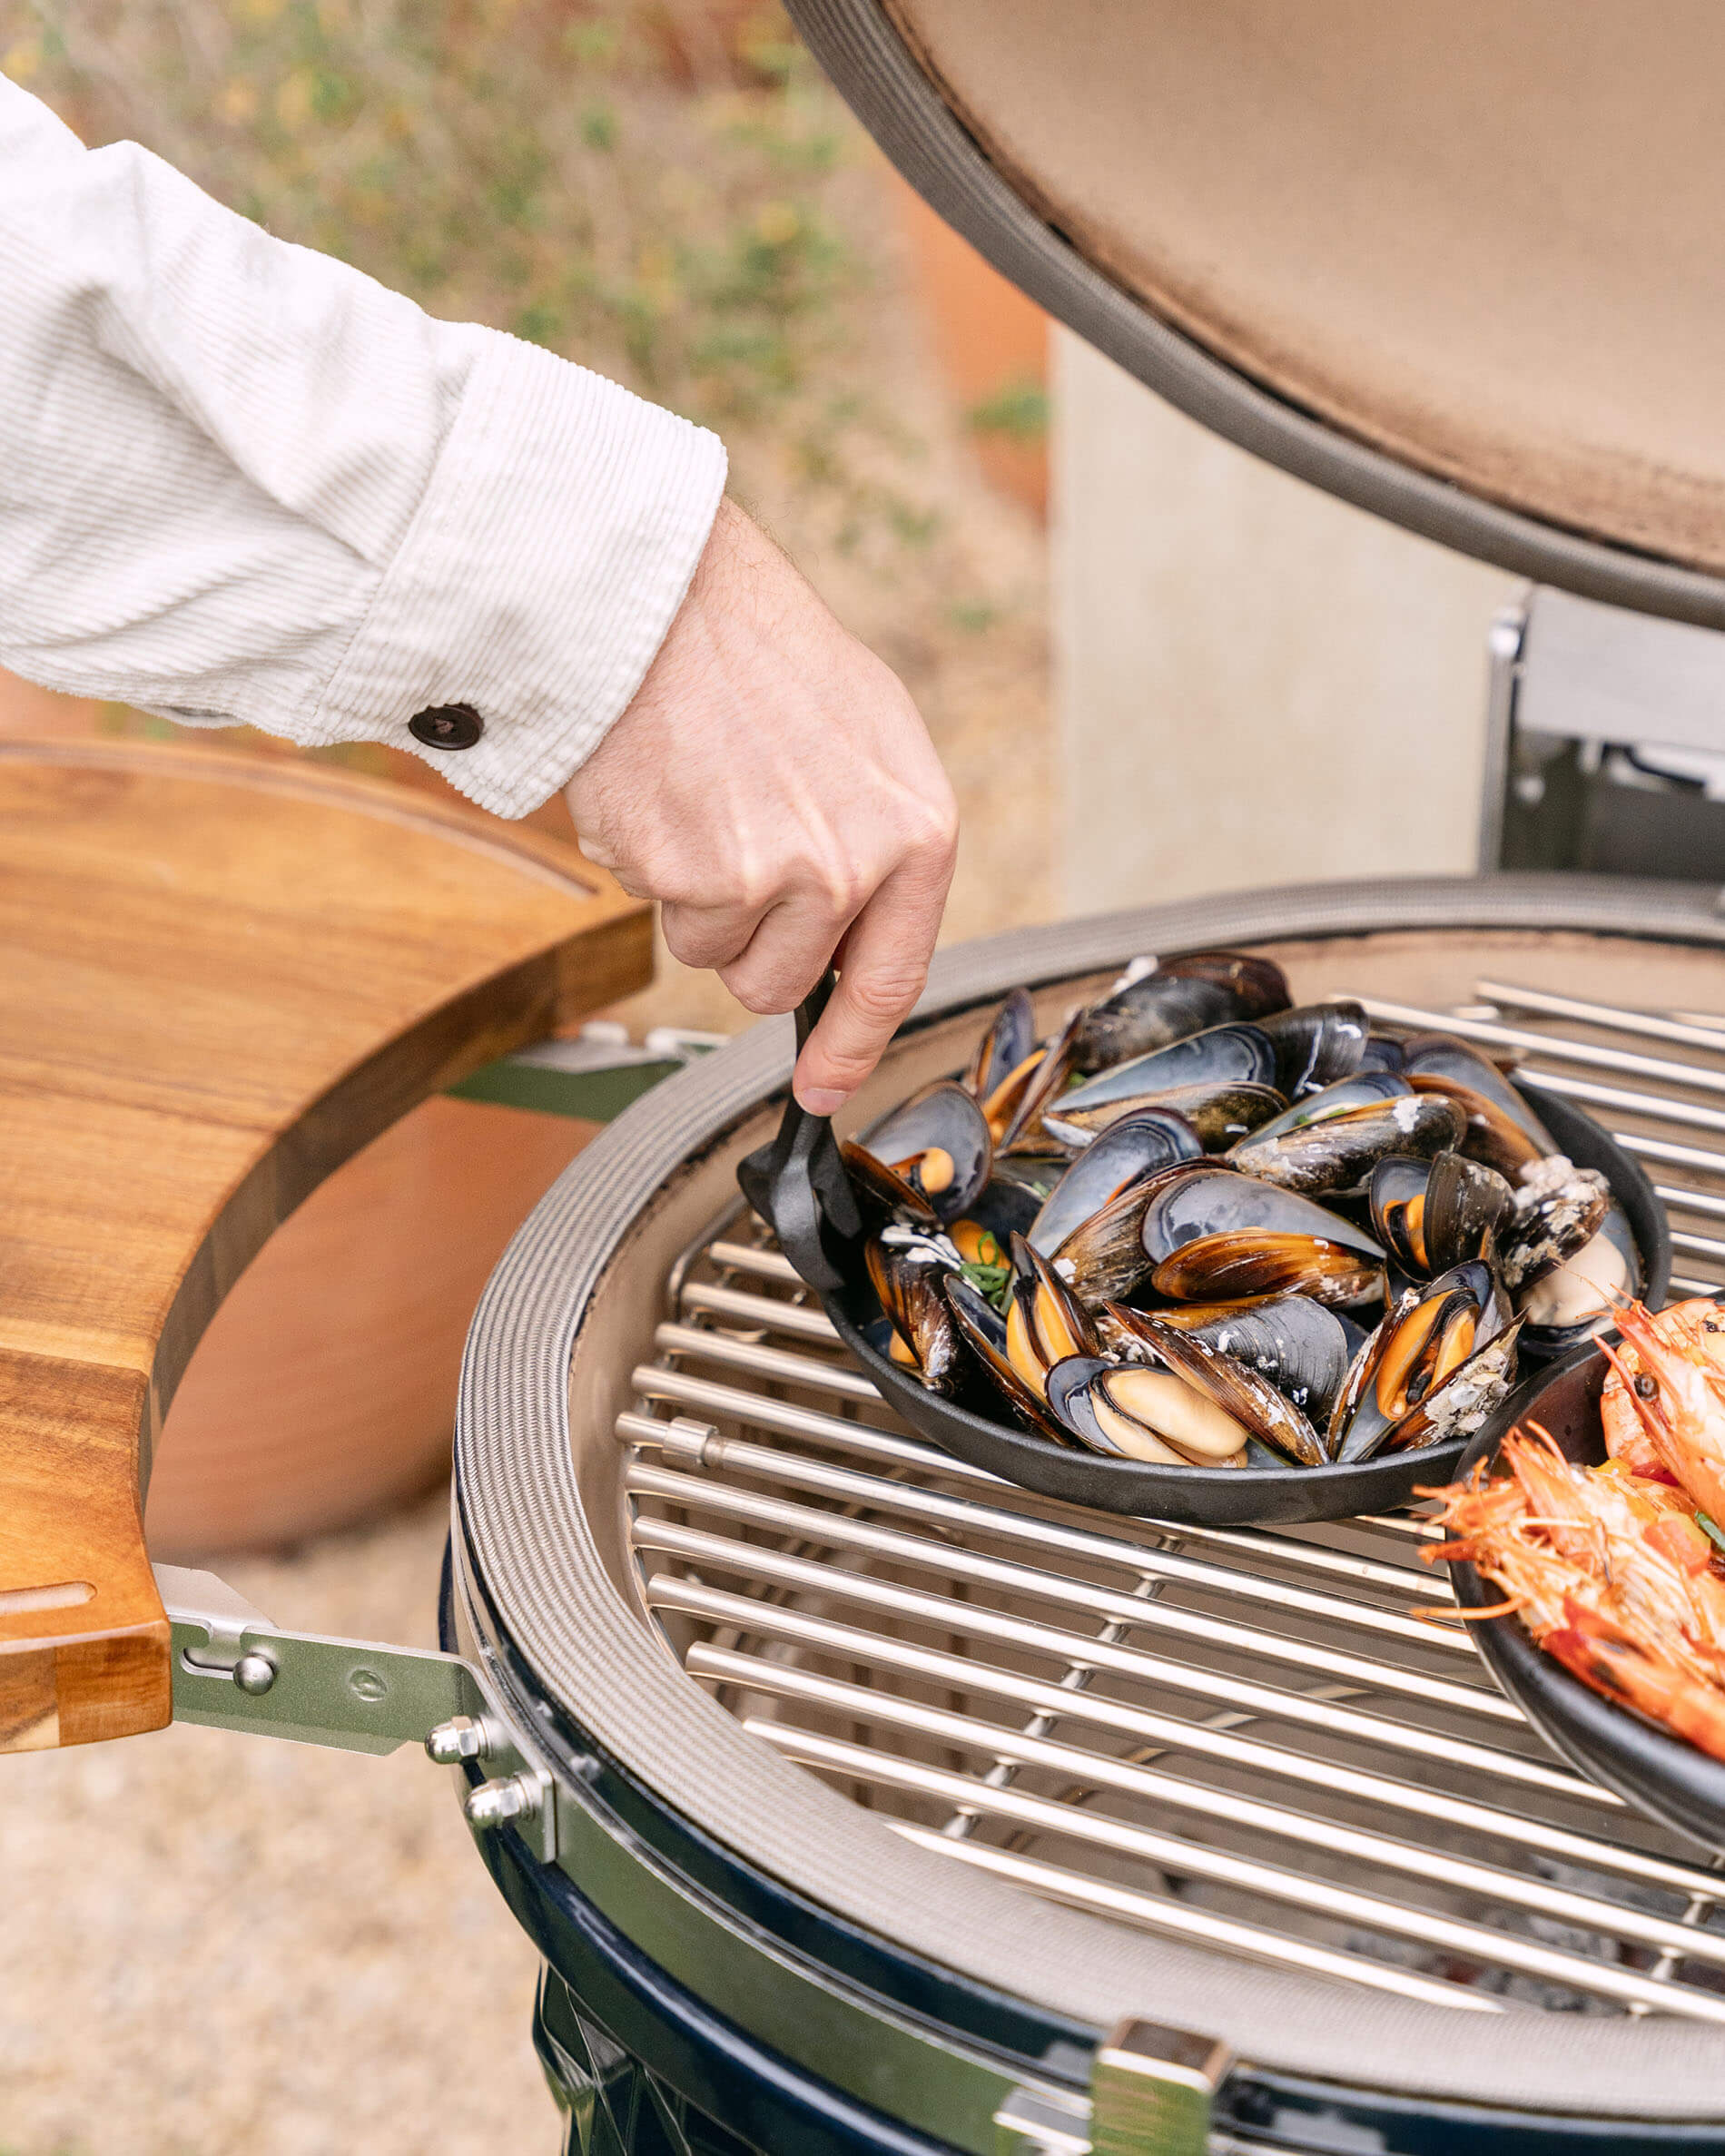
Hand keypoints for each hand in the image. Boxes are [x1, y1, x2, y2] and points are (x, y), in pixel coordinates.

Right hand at [565, 498, 957, 1113]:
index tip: (822, 1086)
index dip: (850, 1045)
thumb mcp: (867, 739)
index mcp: (916, 831)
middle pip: (781, 982)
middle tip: (732, 845)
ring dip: (696, 900)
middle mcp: (854, 865)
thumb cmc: (761, 655)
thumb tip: (857, 939)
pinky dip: (650, 865)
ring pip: (716, 956)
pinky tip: (663, 790)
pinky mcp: (688, 876)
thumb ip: (876, 844)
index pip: (892, 977)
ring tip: (701, 800)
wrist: (667, 599)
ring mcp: (771, 876)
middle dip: (749, 939)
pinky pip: (660, 912)